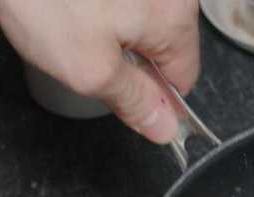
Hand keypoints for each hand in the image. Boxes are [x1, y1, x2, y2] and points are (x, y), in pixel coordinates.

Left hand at [0, 0, 200, 142]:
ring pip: (139, 23)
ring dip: (110, 32)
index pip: (183, 80)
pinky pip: (121, 2)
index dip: (151, 97)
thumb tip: (164, 127)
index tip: (118, 94)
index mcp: (174, 18)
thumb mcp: (89, 70)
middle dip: (127, 60)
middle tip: (84, 52)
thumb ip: (132, 101)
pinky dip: (97, 8)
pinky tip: (70, 5)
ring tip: (71, 22)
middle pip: (162, 48)